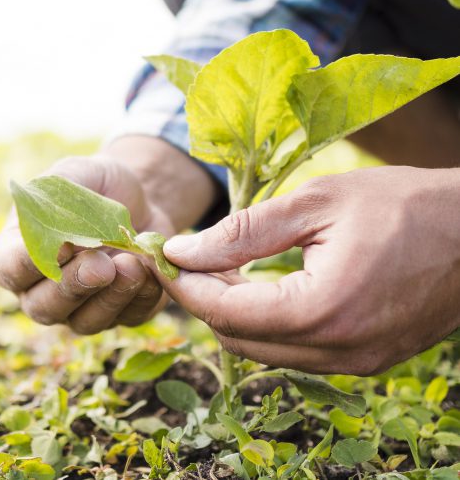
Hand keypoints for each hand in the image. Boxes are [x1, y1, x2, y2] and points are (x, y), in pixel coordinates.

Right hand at [0, 154, 172, 333]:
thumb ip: (57, 198)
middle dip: (74, 286)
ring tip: (131, 265)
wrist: (140, 198)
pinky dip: (142, 297)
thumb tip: (59, 237)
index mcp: (19, 253)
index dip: (29, 264)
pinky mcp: (123, 312)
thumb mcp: (75, 174)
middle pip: (44, 307)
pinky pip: (129, 317)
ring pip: (86, 322)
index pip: (9, 270)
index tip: (60, 246)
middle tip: (101, 264)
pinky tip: (150, 270)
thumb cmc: (96, 185)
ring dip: (110, 297)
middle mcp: (44, 289)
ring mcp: (82, 307)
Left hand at [160, 166, 459, 374]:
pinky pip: (293, 350)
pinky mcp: (364, 359)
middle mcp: (338, 350)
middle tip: (190, 257)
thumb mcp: (315, 203)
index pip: (225, 312)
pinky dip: (266, 322)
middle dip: (204, 299)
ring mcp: (354, 362)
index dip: (186, 284)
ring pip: (262, 350)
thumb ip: (242, 232)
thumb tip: (182, 251)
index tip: (164, 255)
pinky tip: (262, 286)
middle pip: (237, 339)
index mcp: (322, 310)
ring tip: (222, 267)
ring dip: (233, 313)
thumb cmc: (401, 205)